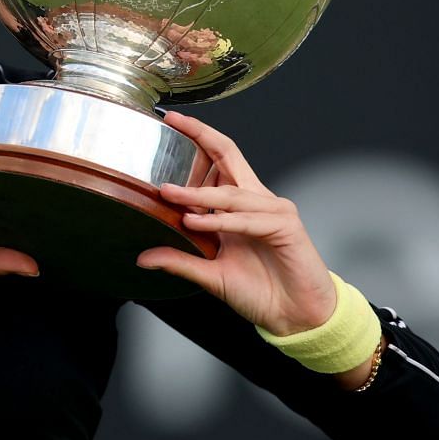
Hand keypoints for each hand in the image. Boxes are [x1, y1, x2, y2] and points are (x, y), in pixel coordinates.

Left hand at [135, 110, 337, 335]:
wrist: (295, 317)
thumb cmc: (261, 291)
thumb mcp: (209, 275)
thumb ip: (179, 261)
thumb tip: (143, 257)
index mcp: (239, 206)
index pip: (219, 161)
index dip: (198, 139)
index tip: (171, 123)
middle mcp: (256, 201)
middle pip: (230, 156)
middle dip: (201, 136)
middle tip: (173, 122)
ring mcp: (274, 210)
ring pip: (231, 194)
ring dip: (198, 194)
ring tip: (167, 194)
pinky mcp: (286, 226)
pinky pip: (248, 219)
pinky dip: (221, 221)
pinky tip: (195, 222)